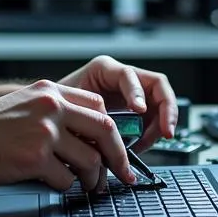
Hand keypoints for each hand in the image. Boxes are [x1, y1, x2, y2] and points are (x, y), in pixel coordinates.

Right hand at [0, 80, 133, 191]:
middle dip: (118, 156)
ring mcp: (44, 132)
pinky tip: (55, 184)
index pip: (97, 104)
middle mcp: (51, 107)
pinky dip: (65, 186)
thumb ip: (52, 111)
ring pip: (90, 159)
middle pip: (105, 129)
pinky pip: (67, 179)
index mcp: (49, 91)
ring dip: (93, 178)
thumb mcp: (22, 104)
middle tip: (123, 173)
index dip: (111, 128)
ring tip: (89, 187)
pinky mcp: (36, 159)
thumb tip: (84, 132)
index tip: (116, 145)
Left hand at [58, 55, 177, 152]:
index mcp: (105, 69)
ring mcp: (133, 95)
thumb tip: (107, 140)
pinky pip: (153, 121)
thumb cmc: (57, 105)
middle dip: (166, 110)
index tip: (138, 110)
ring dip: (158, 127)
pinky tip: (138, 147)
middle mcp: (123, 79)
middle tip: (166, 132)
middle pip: (157, 87)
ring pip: (160, 106)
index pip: (129, 75)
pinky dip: (150, 136)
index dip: (137, 92)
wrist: (52, 113)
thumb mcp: (71, 106)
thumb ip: (89, 118)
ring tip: (142, 145)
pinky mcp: (137, 112)